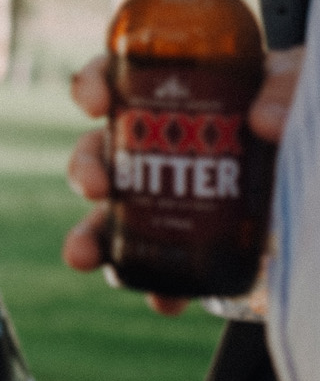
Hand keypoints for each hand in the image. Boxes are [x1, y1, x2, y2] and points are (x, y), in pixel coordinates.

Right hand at [63, 47, 301, 312]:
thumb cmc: (309, 110)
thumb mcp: (305, 83)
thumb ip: (288, 88)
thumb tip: (262, 123)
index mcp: (175, 95)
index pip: (116, 79)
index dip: (93, 86)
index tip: (96, 106)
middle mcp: (160, 146)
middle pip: (101, 149)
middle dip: (85, 168)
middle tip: (96, 187)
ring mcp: (173, 196)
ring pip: (111, 213)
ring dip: (89, 234)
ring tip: (83, 257)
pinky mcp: (197, 242)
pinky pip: (163, 265)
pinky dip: (155, 285)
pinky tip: (163, 300)